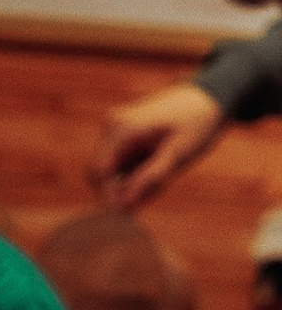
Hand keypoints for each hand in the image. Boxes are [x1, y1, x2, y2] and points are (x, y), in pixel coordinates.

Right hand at [91, 83, 225, 208]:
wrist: (210, 97)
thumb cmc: (198, 122)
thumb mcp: (178, 153)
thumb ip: (149, 179)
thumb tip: (123, 206)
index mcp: (123, 128)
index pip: (100, 173)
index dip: (109, 197)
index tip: (128, 213)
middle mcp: (113, 126)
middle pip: (101, 174)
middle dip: (122, 190)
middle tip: (152, 195)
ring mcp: (115, 128)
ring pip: (111, 171)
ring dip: (130, 183)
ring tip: (161, 180)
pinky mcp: (121, 134)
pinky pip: (119, 163)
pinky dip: (135, 173)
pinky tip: (158, 169)